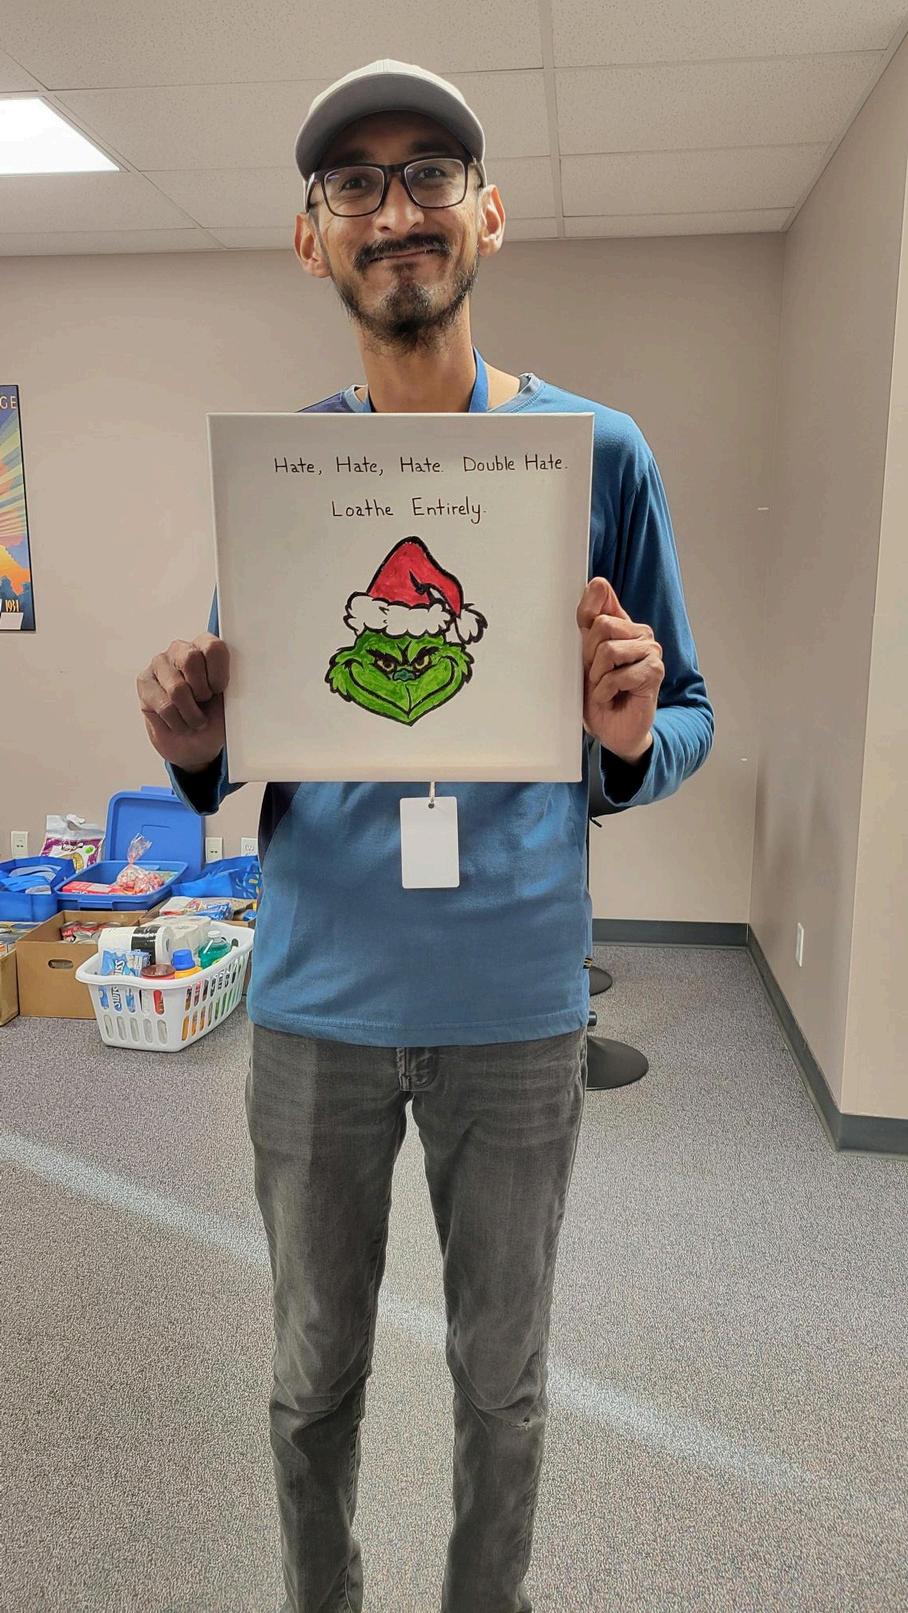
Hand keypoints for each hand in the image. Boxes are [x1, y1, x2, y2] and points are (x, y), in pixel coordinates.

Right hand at [137, 633, 229, 772]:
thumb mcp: (233, 702)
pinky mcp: (145, 683)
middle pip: (191, 659)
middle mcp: (181, 650)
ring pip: (177, 688)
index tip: (220, 690)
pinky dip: (178, 723)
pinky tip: (180, 723)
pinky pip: (164, 706)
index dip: (219, 672)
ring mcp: (159, 664)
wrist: (196, 745)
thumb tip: (252, 677)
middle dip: (202, 691)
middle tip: (205, 703)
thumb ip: (237, 684)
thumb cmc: (216, 718)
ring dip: (191, 714)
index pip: (213, 646)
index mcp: (207, 647)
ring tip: (195, 720)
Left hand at [576, 578, 663, 759]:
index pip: (600, 596)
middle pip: (601, 626)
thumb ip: (590, 619)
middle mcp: (640, 632)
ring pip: (608, 650)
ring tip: (604, 688)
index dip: (584, 617)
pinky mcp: (655, 671)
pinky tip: (613, 698)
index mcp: (622, 623)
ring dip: (598, 677)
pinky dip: (606, 691)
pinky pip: (617, 675)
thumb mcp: (584, 655)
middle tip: (595, 676)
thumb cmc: (599, 693)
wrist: (613, 729)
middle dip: (589, 657)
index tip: (581, 638)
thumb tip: (599, 582)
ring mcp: (651, 650)